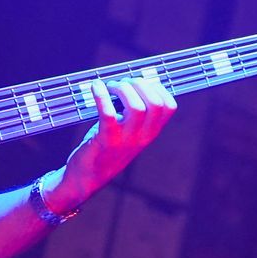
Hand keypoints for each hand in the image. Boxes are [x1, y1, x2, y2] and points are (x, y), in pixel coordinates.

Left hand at [50, 77, 176, 210]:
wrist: (87, 177)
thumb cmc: (106, 146)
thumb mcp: (127, 130)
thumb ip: (134, 111)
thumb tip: (131, 80)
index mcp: (151, 132)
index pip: (169, 106)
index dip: (157, 87)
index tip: (139, 82)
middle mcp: (142, 137)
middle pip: (155, 104)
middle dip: (139, 84)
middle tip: (121, 83)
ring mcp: (125, 140)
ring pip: (136, 107)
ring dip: (122, 89)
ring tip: (109, 87)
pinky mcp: (106, 141)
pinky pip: (108, 114)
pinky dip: (101, 96)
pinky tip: (96, 87)